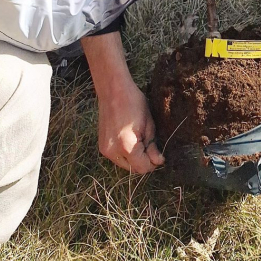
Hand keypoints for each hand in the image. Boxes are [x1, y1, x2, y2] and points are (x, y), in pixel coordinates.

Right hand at [81, 30, 164, 173]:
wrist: (113, 90)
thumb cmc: (134, 103)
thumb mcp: (149, 124)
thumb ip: (152, 146)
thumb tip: (158, 161)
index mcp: (126, 146)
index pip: (143, 168)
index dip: (153, 163)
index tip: (159, 154)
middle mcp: (112, 152)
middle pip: (133, 170)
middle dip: (144, 162)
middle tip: (150, 146)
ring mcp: (105, 150)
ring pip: (125, 165)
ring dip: (134, 159)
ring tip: (140, 141)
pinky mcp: (102, 147)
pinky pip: (117, 158)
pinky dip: (126, 154)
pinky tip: (131, 140)